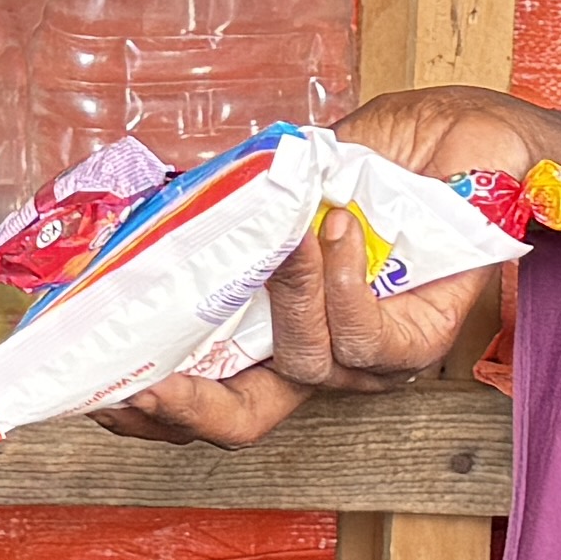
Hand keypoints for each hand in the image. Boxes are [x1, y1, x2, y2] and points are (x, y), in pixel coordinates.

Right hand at [108, 87, 560, 447]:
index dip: (152, 411)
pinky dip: (342, 284)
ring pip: (305, 365)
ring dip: (288, 297)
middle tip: (142, 383)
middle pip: (242, 423)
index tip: (95, 393)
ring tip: (294, 232)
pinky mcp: (421, 343)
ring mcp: (371, 362)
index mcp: (275, 333)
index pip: (207, 397)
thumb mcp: (283, 179)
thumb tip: (148, 214)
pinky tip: (340, 233)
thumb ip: (227, 209)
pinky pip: (364, 340)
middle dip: (185, 411)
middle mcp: (320, 360)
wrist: (465, 136)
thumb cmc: (380, 160)